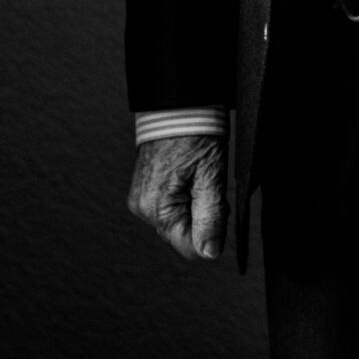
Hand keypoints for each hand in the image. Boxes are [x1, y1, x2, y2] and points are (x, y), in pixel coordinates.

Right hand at [127, 135, 227, 260]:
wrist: (178, 105)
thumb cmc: (195, 134)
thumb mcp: (211, 176)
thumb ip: (210, 217)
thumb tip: (210, 253)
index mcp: (156, 209)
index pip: (189, 248)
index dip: (211, 232)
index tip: (217, 204)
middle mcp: (142, 209)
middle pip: (183, 234)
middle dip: (204, 215)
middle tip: (209, 183)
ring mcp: (141, 198)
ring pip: (179, 220)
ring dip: (196, 204)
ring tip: (199, 174)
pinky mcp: (145, 189)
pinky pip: (171, 205)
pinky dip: (186, 195)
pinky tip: (189, 174)